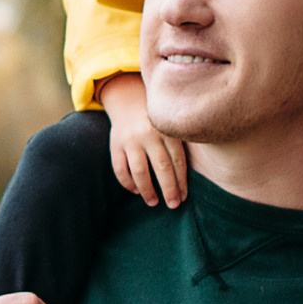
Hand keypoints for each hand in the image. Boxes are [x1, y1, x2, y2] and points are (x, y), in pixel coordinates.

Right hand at [100, 72, 188, 207]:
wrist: (128, 98)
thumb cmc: (156, 119)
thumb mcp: (170, 125)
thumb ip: (179, 144)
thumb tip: (187, 178)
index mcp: (166, 130)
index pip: (177, 161)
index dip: (181, 182)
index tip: (183, 197)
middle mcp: (149, 134)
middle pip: (162, 168)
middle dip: (169, 189)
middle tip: (173, 205)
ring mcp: (131, 140)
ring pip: (140, 171)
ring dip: (147, 190)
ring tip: (153, 202)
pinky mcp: (115, 145)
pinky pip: (120, 169)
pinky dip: (127, 183)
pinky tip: (136, 191)